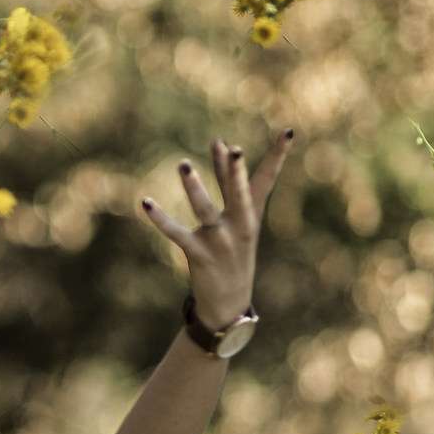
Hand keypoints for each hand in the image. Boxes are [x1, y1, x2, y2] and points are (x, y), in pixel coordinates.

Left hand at [138, 130, 291, 326]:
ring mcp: (220, 242)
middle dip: (235, 173)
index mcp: (251, 215)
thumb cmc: (231, 250)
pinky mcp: (199, 255)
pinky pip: (177, 234)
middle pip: (239, 195)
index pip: (266, 180)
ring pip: (206, 211)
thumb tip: (219, 140)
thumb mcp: (235, 215)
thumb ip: (226, 177)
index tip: (288, 132)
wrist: (229, 302)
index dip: (277, 156)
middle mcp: (239, 226)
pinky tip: (146, 203)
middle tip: (234, 149)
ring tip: (183, 165)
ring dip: (194, 189)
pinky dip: (161, 219)